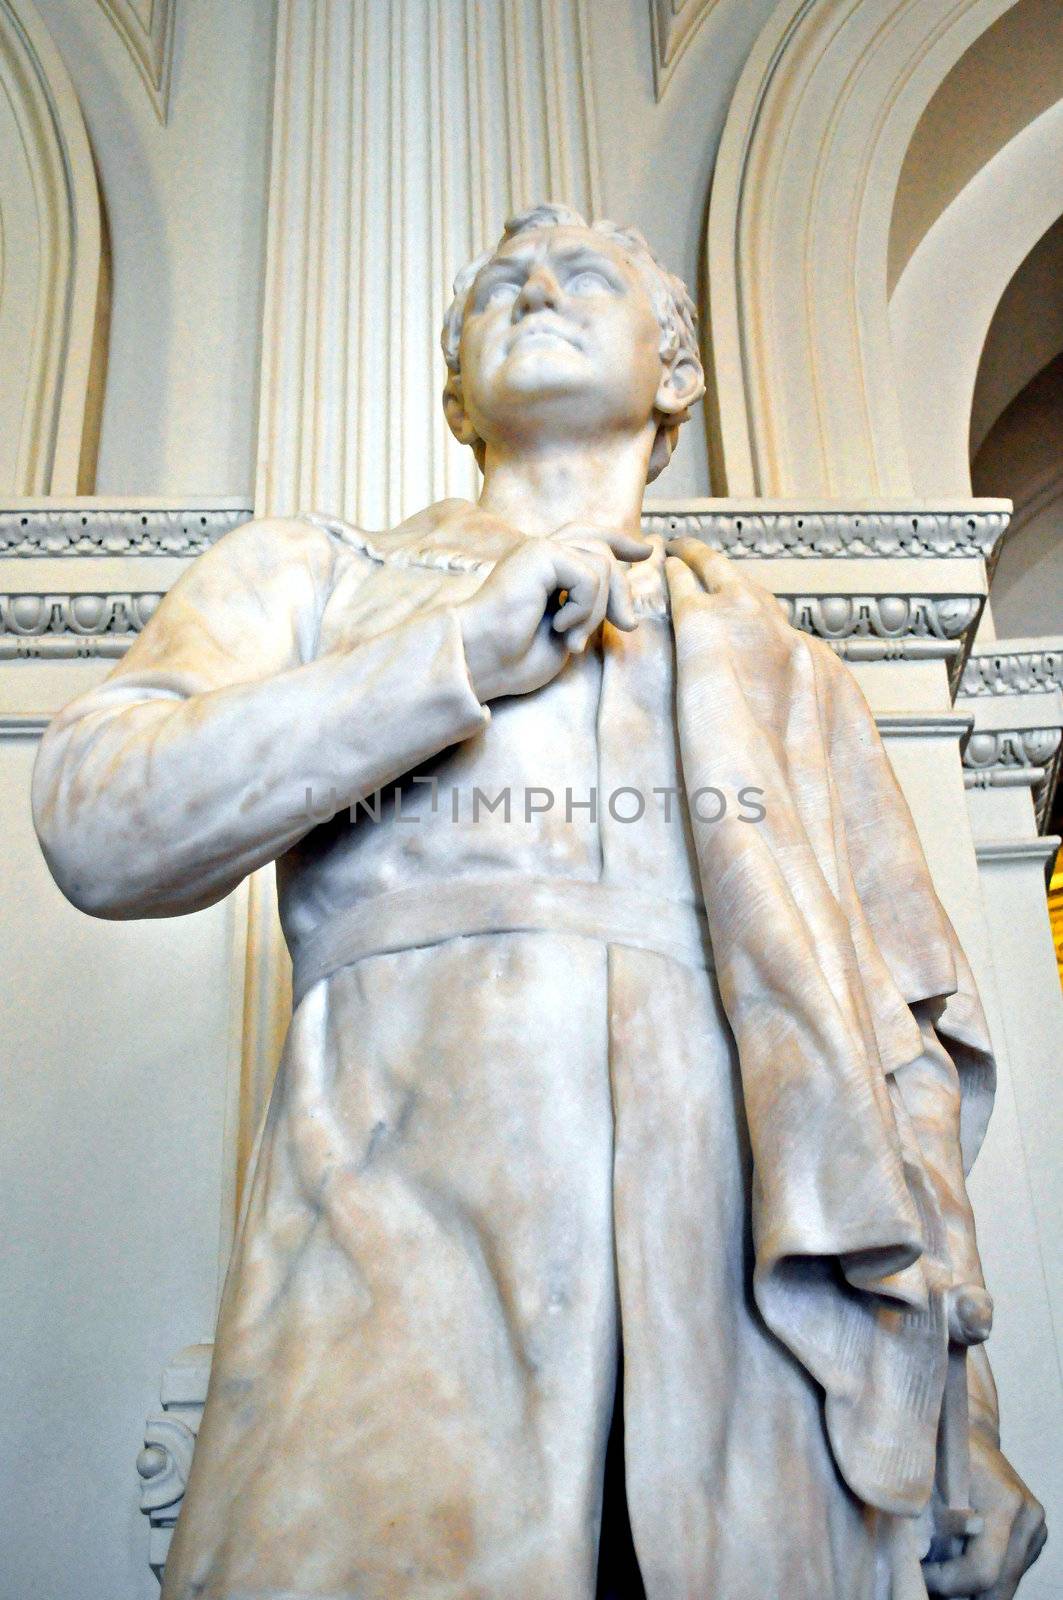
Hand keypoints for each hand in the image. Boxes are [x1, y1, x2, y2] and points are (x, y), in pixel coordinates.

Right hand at [456, 524, 649, 701]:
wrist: (480, 660)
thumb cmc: (513, 658)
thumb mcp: (567, 634)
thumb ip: (590, 612)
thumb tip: (626, 610)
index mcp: (542, 567)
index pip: (587, 537)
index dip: (619, 541)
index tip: (645, 552)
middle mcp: (540, 552)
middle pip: (601, 546)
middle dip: (621, 589)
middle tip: (626, 625)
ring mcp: (538, 549)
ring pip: (601, 563)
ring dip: (596, 610)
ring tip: (573, 639)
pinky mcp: (539, 553)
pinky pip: (589, 574)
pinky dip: (584, 608)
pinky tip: (560, 627)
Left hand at [923, 1433, 1045, 1597]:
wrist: (969, 1426)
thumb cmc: (941, 1446)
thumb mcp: (926, 1475)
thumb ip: (924, 1516)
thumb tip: (916, 1560)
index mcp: (1004, 1502)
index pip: (983, 1571)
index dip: (948, 1584)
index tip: (919, 1575)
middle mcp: (1028, 1518)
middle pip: (999, 1587)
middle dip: (960, 1593)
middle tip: (927, 1583)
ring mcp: (1035, 1528)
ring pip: (1006, 1584)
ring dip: (972, 1588)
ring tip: (939, 1572)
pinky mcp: (1034, 1535)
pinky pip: (1009, 1571)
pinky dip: (985, 1576)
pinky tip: (958, 1560)